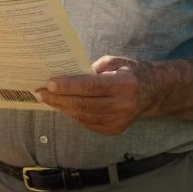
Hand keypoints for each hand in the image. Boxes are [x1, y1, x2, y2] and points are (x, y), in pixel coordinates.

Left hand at [37, 56, 168, 135]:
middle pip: (83, 104)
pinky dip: (73, 114)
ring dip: (62, 107)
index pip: (90, 86)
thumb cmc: (129, 72)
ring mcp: (119, 121)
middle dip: (58, 98)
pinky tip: (63, 106)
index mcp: (124, 84)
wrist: (152, 92)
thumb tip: (65, 75)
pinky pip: (87, 123)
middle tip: (41, 93)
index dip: (68, 86)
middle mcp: (122, 105)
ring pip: (83, 116)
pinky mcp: (114, 130)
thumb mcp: (114, 62)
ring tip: (47, 99)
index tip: (49, 83)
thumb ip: (92, 68)